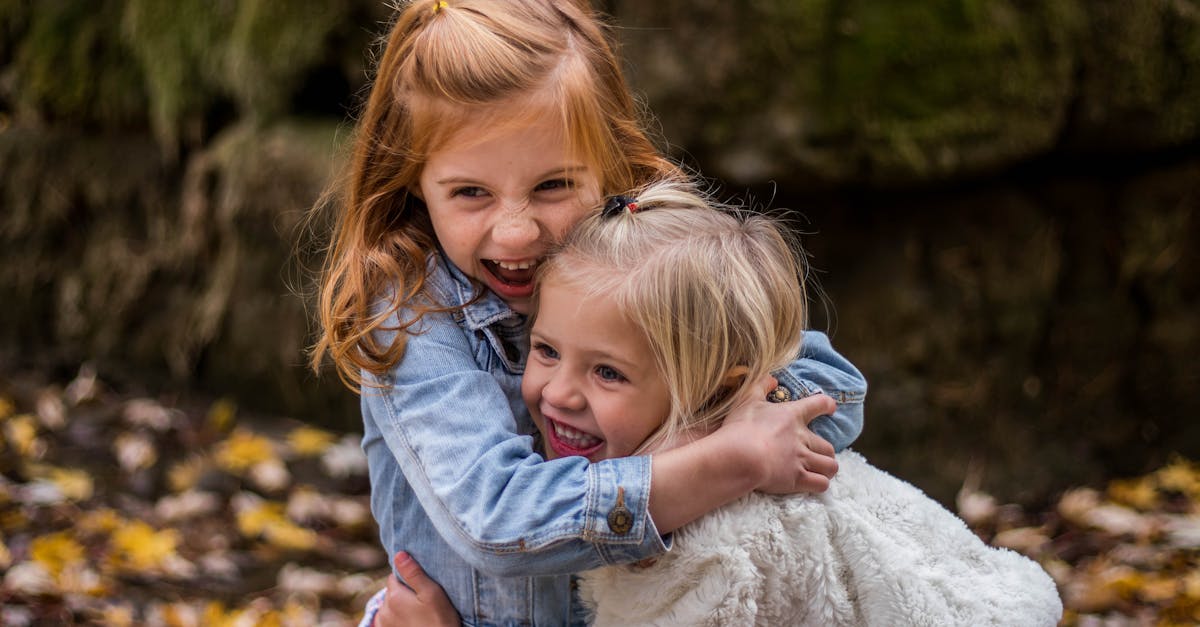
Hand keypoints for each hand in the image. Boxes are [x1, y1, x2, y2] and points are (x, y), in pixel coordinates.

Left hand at [375, 551, 458, 626]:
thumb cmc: (440, 620)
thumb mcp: (432, 593)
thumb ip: (414, 573)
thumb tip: (399, 554)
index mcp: (394, 596)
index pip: (395, 576)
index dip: (408, 579)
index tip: (422, 587)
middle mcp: (383, 609)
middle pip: (392, 591)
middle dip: (403, 593)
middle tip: (422, 602)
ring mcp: (383, 624)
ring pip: (389, 606)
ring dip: (399, 607)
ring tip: (418, 614)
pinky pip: (388, 620)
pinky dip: (397, 620)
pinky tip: (412, 623)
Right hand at [721, 375, 838, 493]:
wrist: (740, 456)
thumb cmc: (741, 427)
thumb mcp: (747, 399)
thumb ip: (761, 386)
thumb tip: (772, 378)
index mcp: (792, 415)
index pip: (818, 404)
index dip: (827, 405)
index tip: (831, 408)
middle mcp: (802, 438)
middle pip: (828, 446)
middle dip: (826, 452)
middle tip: (818, 454)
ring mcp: (802, 460)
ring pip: (830, 466)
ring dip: (827, 469)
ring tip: (820, 471)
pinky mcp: (797, 479)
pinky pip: (821, 484)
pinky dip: (820, 484)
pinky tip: (814, 484)